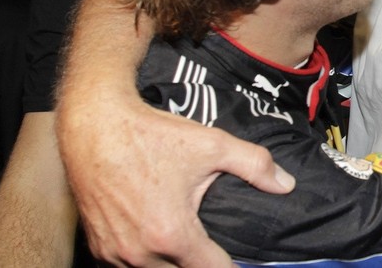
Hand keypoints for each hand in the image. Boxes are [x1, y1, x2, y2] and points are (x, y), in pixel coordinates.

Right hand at [57, 90, 294, 266]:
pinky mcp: (98, 246)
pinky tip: (158, 244)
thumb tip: (286, 184)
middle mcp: (141, 253)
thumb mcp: (212, 144)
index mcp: (173, 235)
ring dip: (172, 264)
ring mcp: (115, 253)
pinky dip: (144, 260)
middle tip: (214, 249)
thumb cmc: (151, 136)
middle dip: (200, 264)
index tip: (241, 262)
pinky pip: (126, 267)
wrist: (96, 127)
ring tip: (190, 247)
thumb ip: (254, 165)